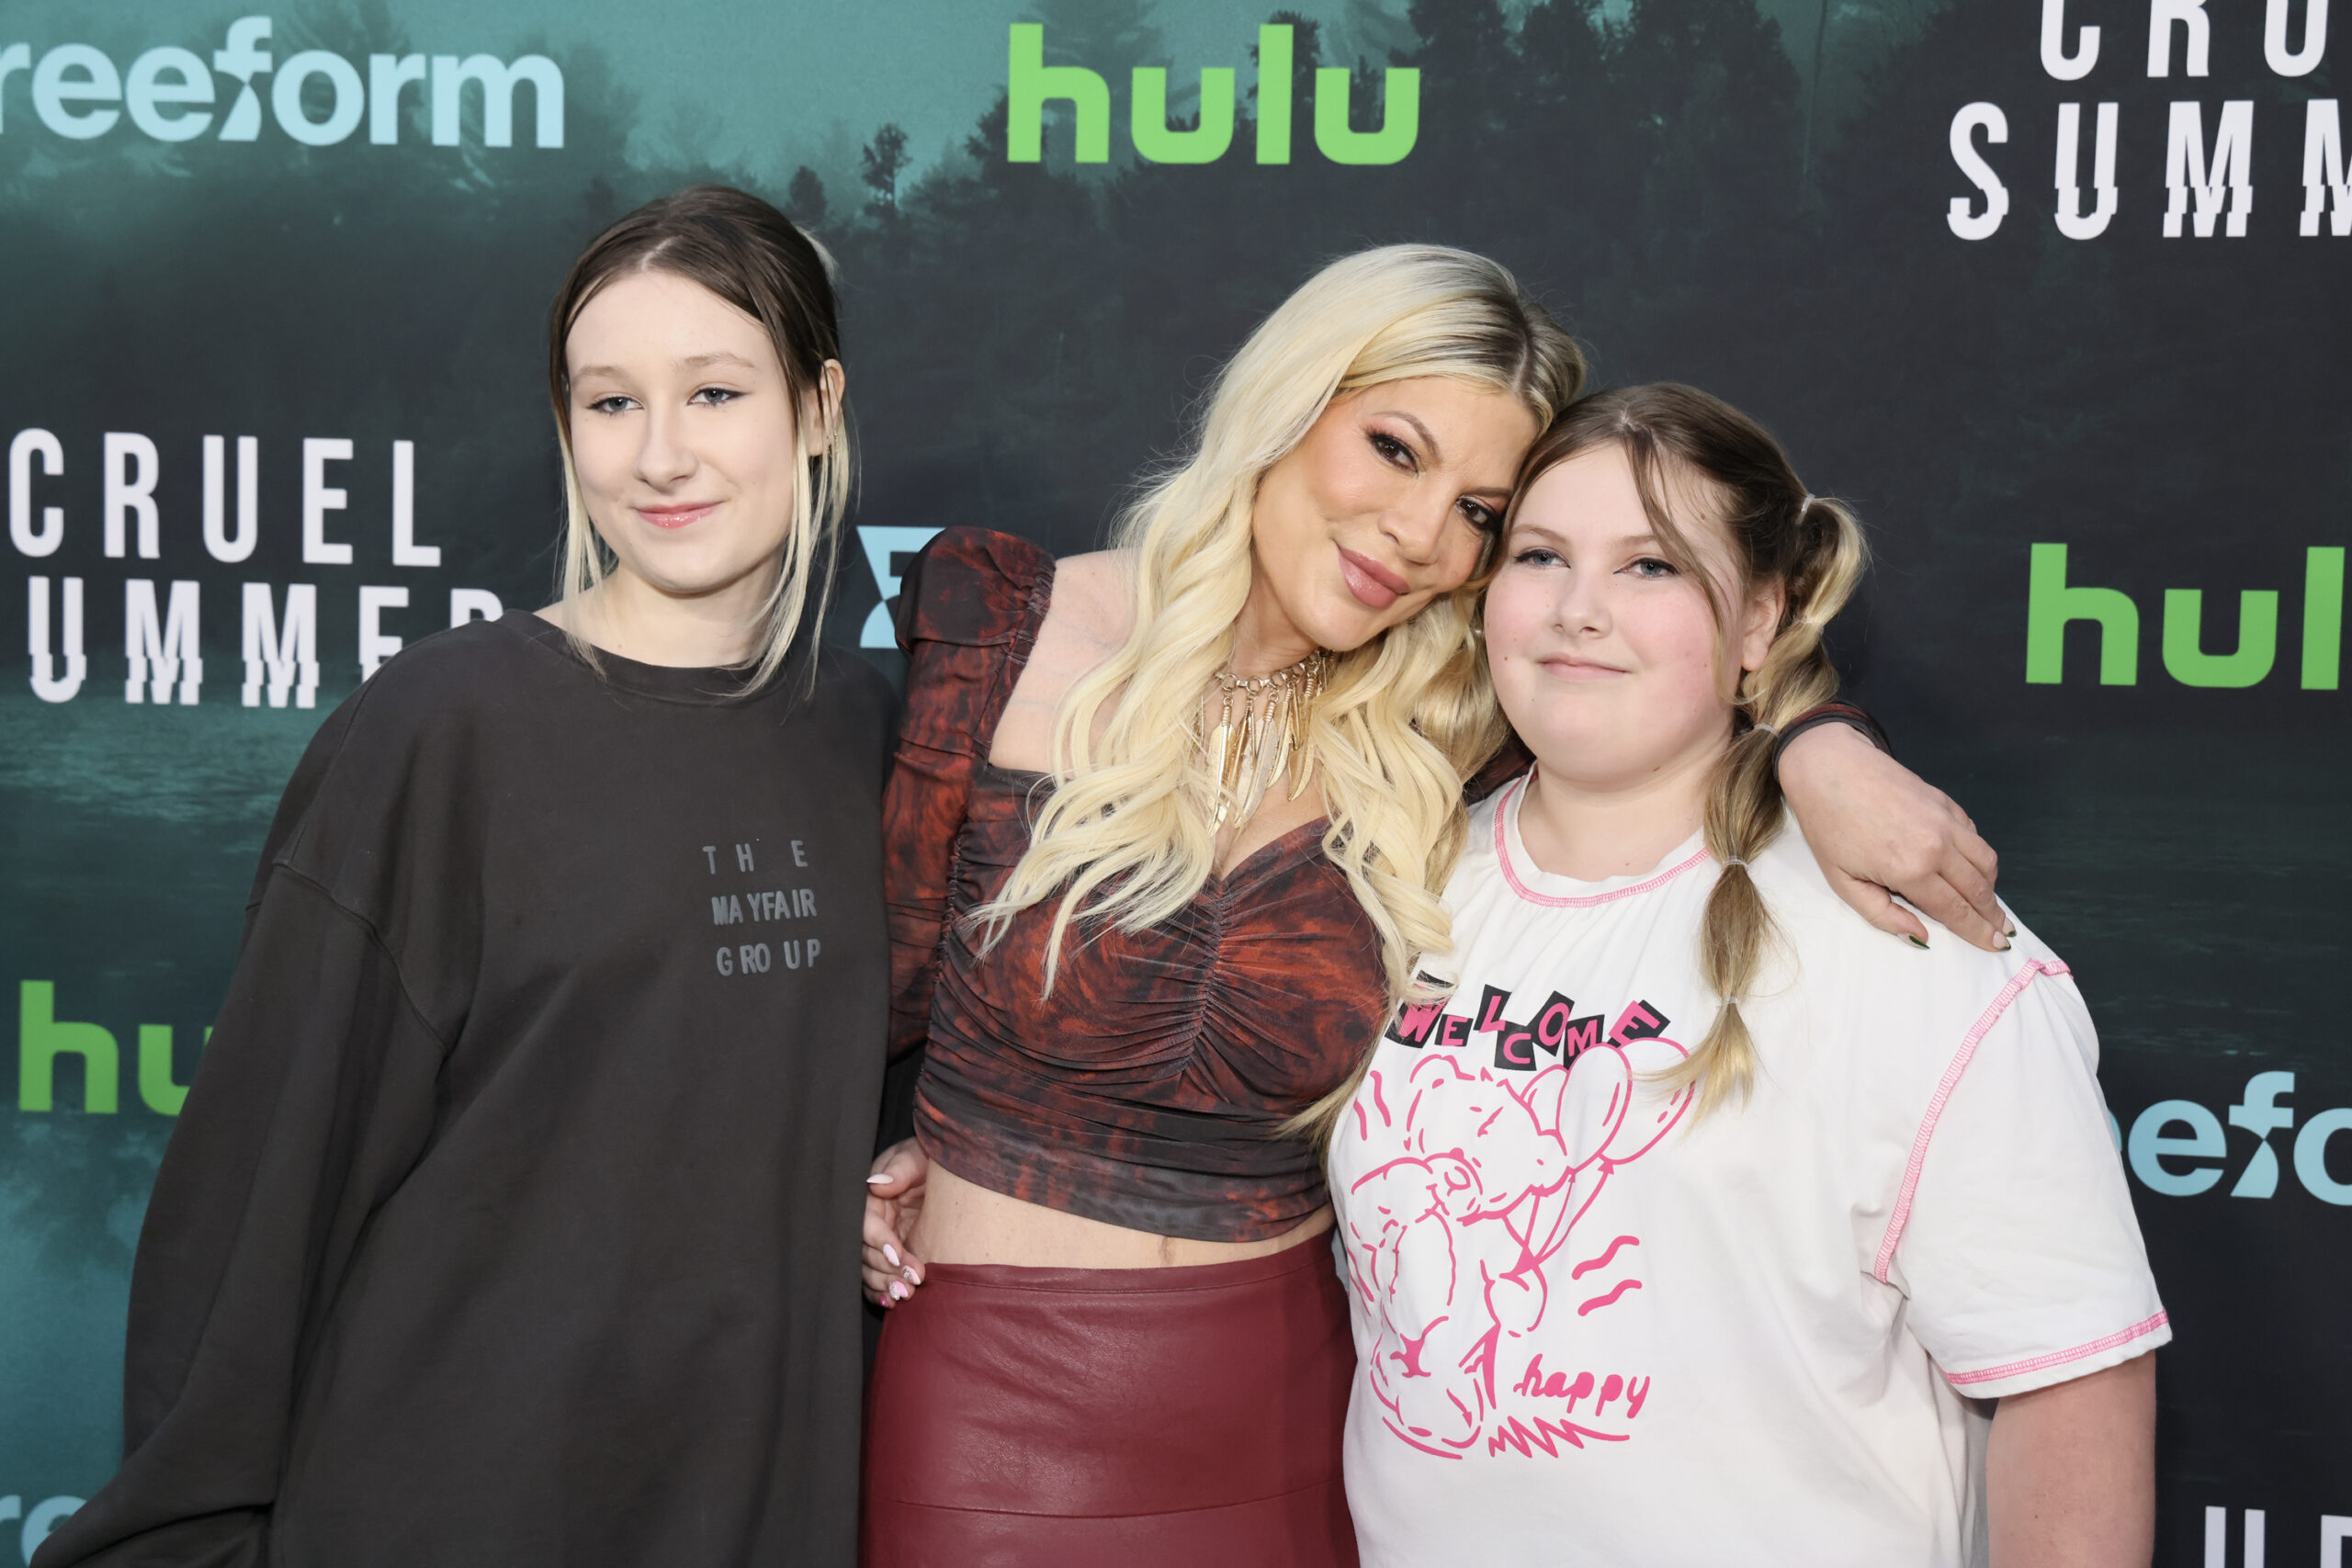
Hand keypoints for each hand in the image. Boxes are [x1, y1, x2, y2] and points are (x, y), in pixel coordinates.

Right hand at [863, 1138, 927, 1306]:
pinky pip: (879, 1278)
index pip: (866, 1223)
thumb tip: (877, 1184)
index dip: (879, 1241)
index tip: (897, 1255)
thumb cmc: (929, 1158)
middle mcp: (873, 1222)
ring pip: (870, 1270)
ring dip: (885, 1285)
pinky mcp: (894, 1256)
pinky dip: (882, 1293)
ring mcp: (883, 1241)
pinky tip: (893, 1304)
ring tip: (907, 1296)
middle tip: (911, 1284)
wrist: (949, 1173)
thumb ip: (899, 1170)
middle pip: (865, 1253)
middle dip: (886, 1270)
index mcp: (871, 1198)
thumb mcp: (916, 1156)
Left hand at [1778, 723, 2008, 951]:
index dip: (1978, 932)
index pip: (1956, 910)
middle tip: (2003, 933)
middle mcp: (1937, 846)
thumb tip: (1920, 938)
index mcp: (1910, 870)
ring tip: (1989, 904)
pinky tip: (1969, 866)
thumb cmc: (1828, 827)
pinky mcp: (1945, 801)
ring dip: (1991, 886)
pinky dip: (1978, 855)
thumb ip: (1882, 914)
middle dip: (1993, 915)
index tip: (1996, 946)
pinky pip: (1974, 835)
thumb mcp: (1842, 882)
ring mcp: (1945, 820)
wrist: (1829, 767)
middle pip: (1978, 889)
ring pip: (1985, 860)